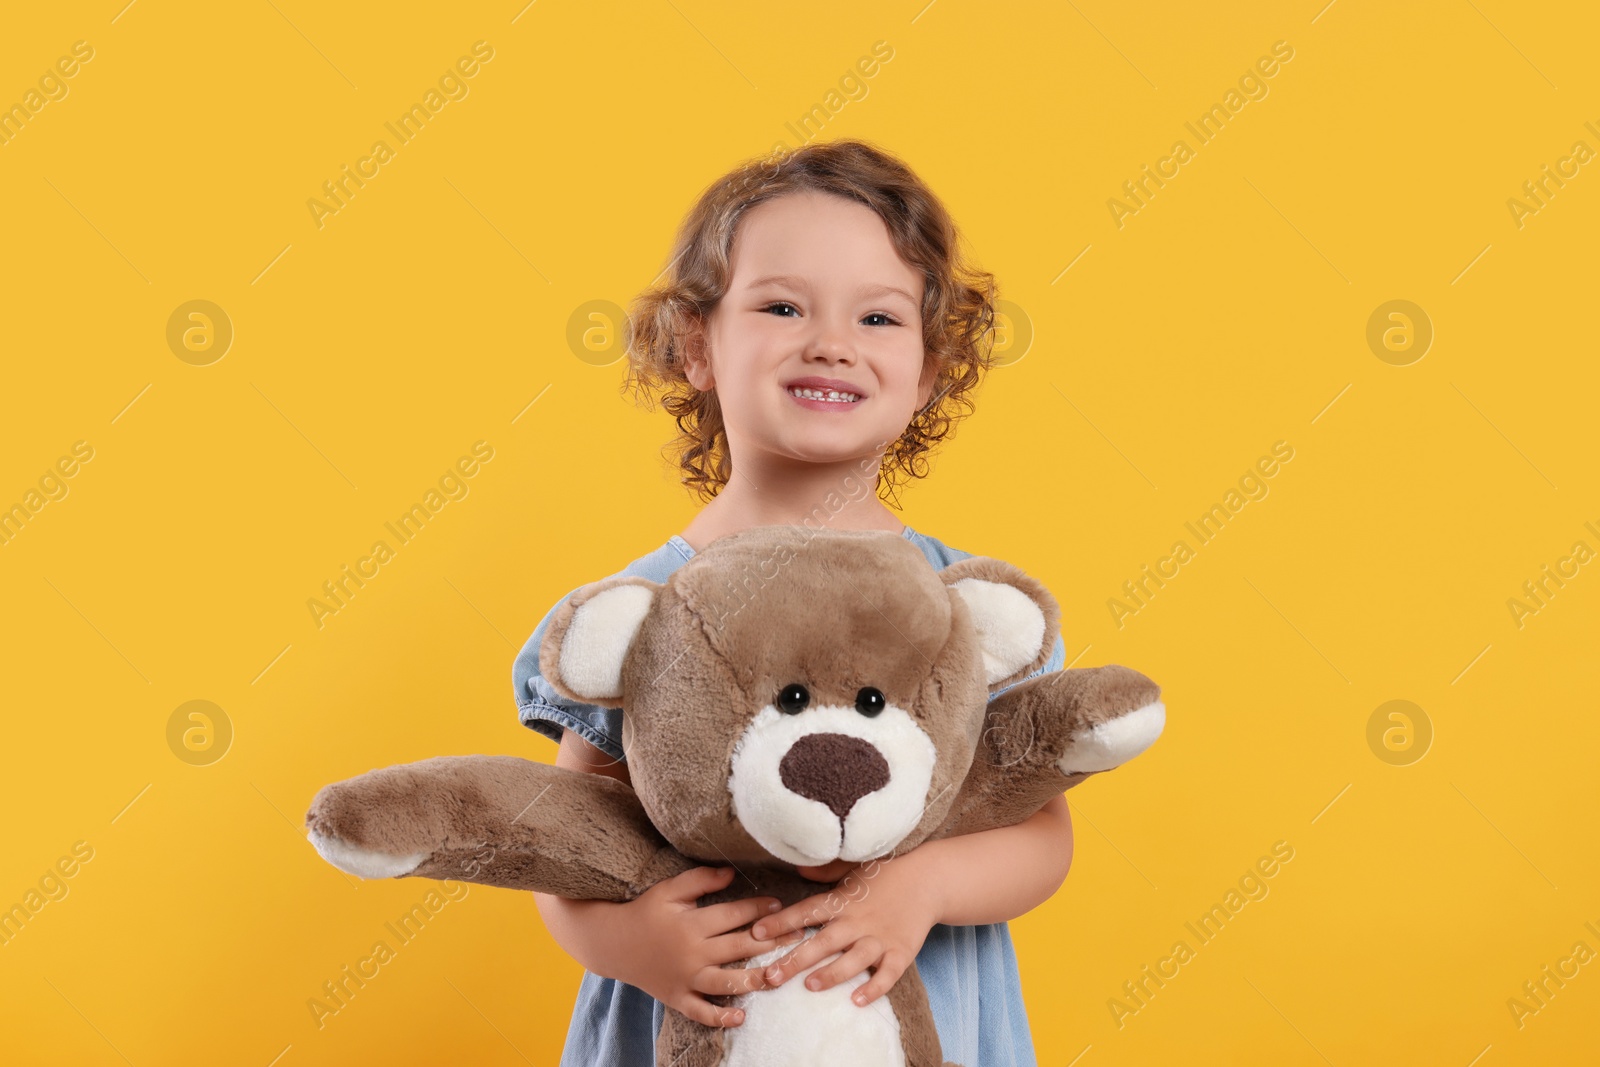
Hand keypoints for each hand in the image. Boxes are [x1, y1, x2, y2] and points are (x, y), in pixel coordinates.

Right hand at [558, 866, 783, 1027]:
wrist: (612, 942)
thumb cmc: (644, 911)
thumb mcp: (668, 889)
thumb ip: (700, 879)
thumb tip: (731, 873)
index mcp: (692, 923)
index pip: (734, 916)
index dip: (760, 909)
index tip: (780, 905)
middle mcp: (692, 953)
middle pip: (738, 948)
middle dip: (771, 942)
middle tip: (799, 937)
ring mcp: (686, 978)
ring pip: (726, 982)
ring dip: (753, 980)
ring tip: (777, 977)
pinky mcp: (677, 997)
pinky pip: (701, 1012)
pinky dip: (720, 1018)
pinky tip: (741, 1017)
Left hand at [748, 853, 941, 1006]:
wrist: (929, 880)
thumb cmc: (886, 874)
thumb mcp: (853, 867)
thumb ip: (825, 873)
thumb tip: (797, 868)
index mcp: (842, 901)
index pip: (806, 911)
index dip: (781, 922)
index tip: (756, 933)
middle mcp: (858, 921)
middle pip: (823, 941)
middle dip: (795, 959)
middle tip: (771, 976)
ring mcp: (880, 938)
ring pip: (853, 959)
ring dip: (832, 973)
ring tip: (810, 985)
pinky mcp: (901, 952)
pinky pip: (887, 974)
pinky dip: (874, 988)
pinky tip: (858, 1001)